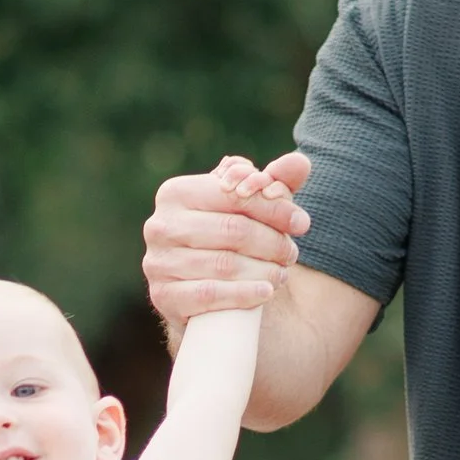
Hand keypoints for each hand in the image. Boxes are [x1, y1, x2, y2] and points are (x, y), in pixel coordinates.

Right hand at [143, 149, 310, 329]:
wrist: (194, 290)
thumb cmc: (224, 238)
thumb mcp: (248, 206)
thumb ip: (276, 182)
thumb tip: (300, 162)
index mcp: (176, 193)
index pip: (234, 195)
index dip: (274, 208)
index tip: (301, 223)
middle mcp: (160, 225)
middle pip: (233, 230)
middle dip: (272, 242)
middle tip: (291, 253)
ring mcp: (158, 262)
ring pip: (224, 264)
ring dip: (264, 270)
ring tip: (282, 274)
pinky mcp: (163, 296)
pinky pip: (210, 294)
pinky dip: (244, 294)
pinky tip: (266, 292)